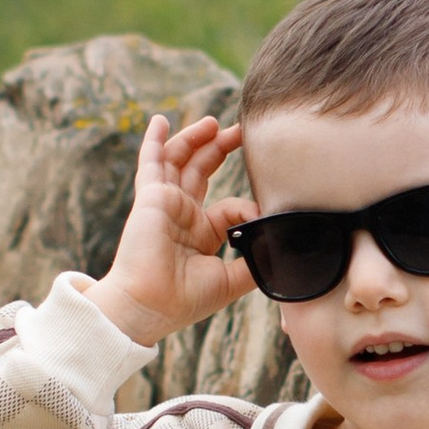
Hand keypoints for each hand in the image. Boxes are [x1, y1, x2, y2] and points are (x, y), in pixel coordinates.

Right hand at [91, 115, 257, 343]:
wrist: (150, 306)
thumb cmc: (183, 301)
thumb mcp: (231, 281)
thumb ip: (255, 261)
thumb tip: (278, 241)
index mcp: (200, 235)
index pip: (227, 206)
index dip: (246, 205)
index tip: (261, 212)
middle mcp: (181, 215)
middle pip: (202, 172)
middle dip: (221, 149)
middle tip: (242, 131)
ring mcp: (164, 204)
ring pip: (180, 161)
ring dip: (196, 138)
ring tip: (214, 123)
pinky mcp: (150, 197)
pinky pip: (152, 162)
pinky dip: (155, 141)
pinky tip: (160, 121)